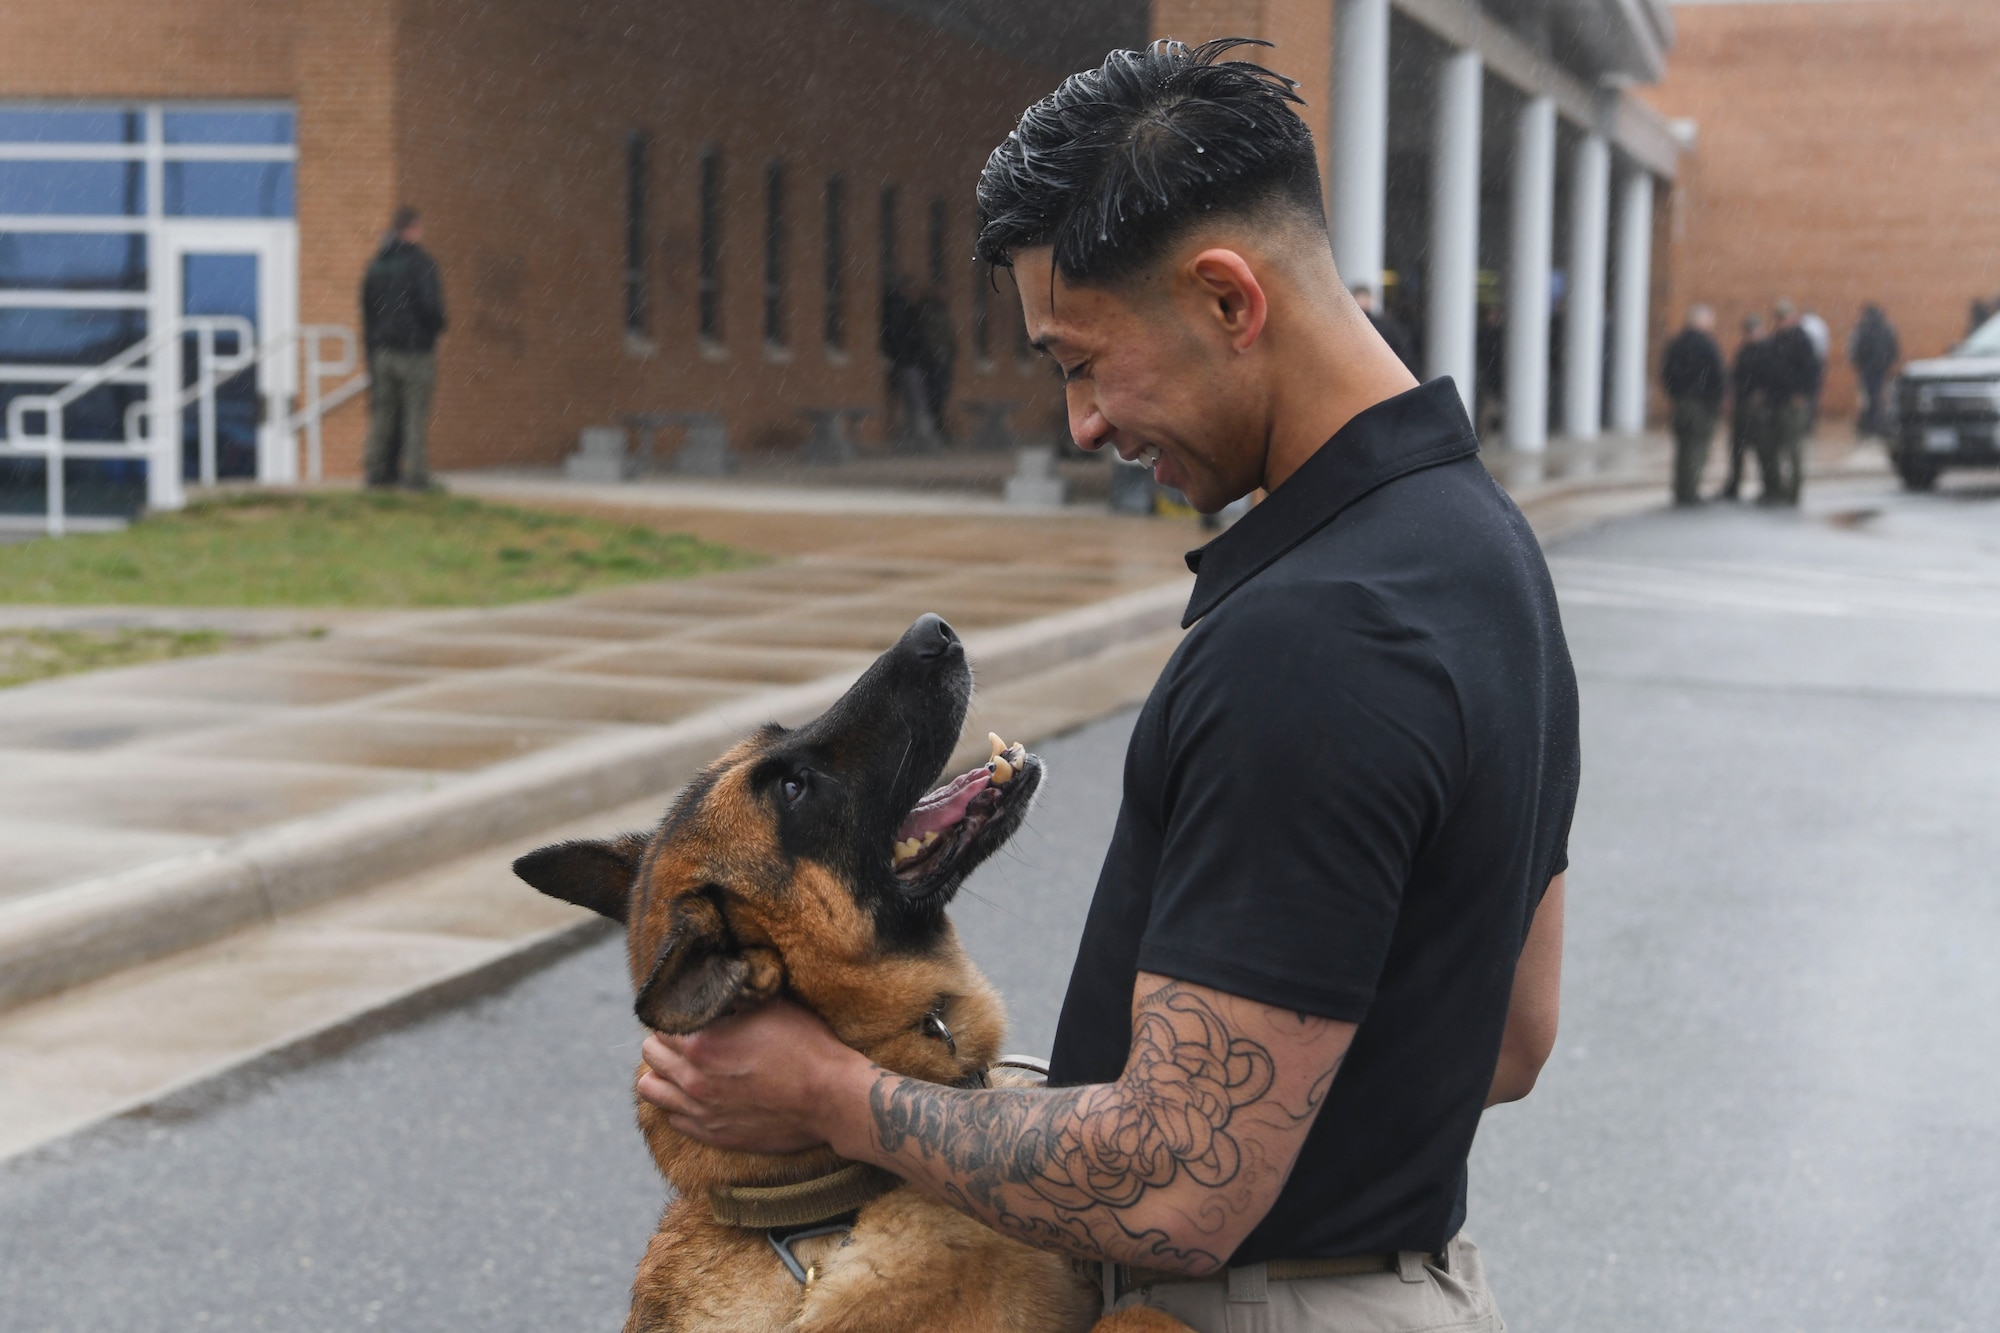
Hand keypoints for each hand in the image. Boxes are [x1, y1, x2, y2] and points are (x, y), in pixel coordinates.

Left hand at [636, 998, 865, 1154]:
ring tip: (680, 1067)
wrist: (830, 1098)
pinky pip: (674, 1120)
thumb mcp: (770, 1006)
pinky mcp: (715, 1135)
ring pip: (652, 1091)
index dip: (673, 1016)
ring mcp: (702, 1111)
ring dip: (661, 1074)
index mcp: (701, 1044)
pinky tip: (697, 1095)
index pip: (661, 1024)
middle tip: (683, 1037)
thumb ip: (733, 998)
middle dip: (662, 1042)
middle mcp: (692, 1079)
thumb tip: (715, 987)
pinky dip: (678, 1105)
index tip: (687, 1014)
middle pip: (651, 1056)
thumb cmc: (806, 1047)